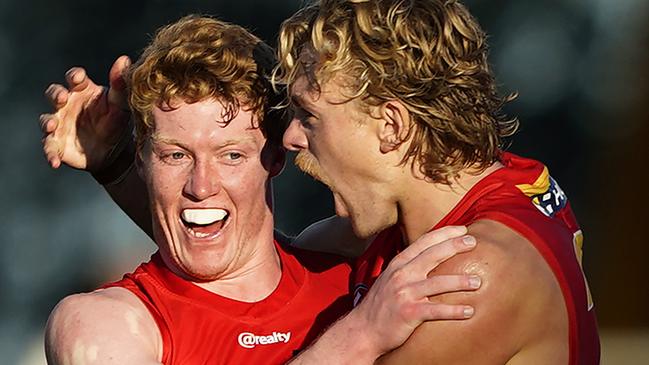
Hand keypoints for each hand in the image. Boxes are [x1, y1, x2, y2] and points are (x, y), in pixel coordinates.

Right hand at [40, 56, 131, 171]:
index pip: (74, 78)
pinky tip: (54, 162)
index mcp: (83, 91)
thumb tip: (124, 59)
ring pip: (46, 119)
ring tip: (52, 126)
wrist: (115, 152)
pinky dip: (49, 154)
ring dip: (47, 122)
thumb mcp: (121, 104)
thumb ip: (120, 84)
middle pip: (54, 94)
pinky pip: (49, 147)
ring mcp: (60, 124)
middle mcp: (67, 105)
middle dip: (56, 94)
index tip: (79, 78)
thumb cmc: (116, 121)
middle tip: (63, 98)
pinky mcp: (57, 144)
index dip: (75, 76)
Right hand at [350, 226, 479, 357]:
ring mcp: (404, 293)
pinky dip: (453, 310)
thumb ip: (409, 267)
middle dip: (454, 246)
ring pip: (437, 283)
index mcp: (398, 264)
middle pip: (432, 255)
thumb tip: (432, 257)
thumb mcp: (391, 279)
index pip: (423, 242)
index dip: (444, 234)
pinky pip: (435, 310)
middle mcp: (401, 275)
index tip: (463, 230)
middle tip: (474, 242)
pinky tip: (469, 311)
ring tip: (478, 281)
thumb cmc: (381, 305)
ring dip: (460, 281)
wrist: (362, 330)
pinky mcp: (408, 313)